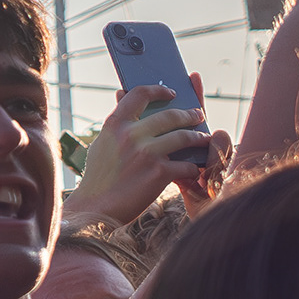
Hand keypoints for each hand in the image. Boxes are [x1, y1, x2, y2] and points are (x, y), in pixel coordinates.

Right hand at [65, 84, 211, 228]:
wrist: (95, 209)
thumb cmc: (99, 178)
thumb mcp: (102, 143)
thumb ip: (116, 122)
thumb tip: (122, 95)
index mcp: (115, 124)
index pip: (140, 94)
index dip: (159, 89)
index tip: (171, 92)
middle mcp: (131, 134)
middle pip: (170, 115)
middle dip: (189, 114)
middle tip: (198, 115)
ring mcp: (146, 153)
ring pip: (183, 137)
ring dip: (198, 137)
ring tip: (203, 138)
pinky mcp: (159, 173)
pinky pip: (186, 165)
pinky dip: (192, 167)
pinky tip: (194, 169)